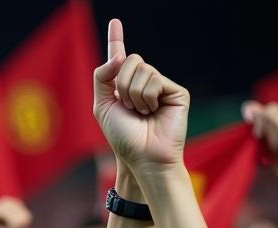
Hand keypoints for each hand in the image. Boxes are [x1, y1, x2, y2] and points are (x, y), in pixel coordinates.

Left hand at [93, 19, 187, 175]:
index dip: (116, 39)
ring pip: (142, 70)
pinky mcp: (175, 90)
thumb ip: (102, 78)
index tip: (114, 22)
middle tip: (130, 108)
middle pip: (129, 61)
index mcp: (125, 87)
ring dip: (134, 96)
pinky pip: (154, 80)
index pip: (120, 59)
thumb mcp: (103, 107)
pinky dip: (147, 98)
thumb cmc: (123, 137)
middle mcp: (144, 83)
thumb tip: (119, 55)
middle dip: (122, 86)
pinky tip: (153, 111)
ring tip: (142, 113)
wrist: (143, 156)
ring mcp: (161, 85)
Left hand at [242, 100, 277, 178]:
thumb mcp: (262, 139)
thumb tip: (246, 105)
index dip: (260, 121)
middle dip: (268, 135)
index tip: (256, 136)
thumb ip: (257, 122)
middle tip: (273, 147)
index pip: (270, 108)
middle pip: (273, 117)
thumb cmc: (276, 157)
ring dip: (276, 143)